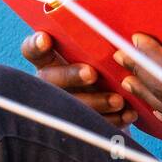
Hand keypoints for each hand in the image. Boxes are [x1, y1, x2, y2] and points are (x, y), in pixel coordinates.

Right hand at [20, 30, 137, 130]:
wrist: (119, 101)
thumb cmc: (106, 67)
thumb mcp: (99, 55)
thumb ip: (98, 46)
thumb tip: (120, 35)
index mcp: (49, 60)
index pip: (32, 50)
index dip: (35, 44)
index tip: (45, 39)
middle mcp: (50, 83)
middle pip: (51, 79)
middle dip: (71, 75)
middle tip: (91, 73)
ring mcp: (62, 106)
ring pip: (74, 104)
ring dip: (96, 102)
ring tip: (118, 100)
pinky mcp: (82, 126)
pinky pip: (93, 125)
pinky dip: (114, 120)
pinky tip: (129, 114)